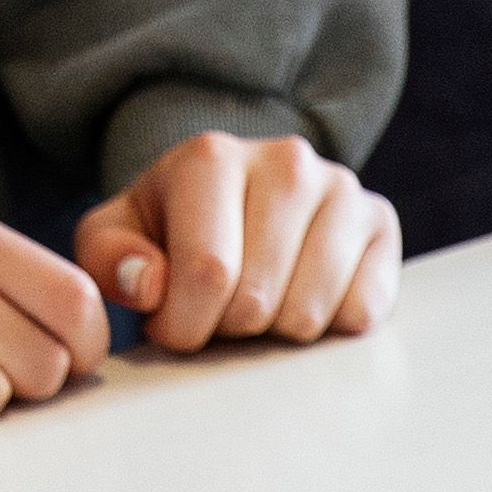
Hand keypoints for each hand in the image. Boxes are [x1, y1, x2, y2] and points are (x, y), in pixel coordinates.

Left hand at [74, 130, 401, 354]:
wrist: (239, 204)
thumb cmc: (173, 230)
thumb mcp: (117, 239)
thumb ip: (109, 259)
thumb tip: (151, 283)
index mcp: (213, 157)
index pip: (207, 274)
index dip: (185, 327)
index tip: (174, 327)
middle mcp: (287, 160)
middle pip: (258, 300)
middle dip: (230, 330)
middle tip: (220, 311)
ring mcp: (342, 189)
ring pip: (310, 314)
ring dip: (278, 334)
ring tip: (260, 303)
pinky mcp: (382, 224)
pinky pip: (361, 313)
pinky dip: (330, 328)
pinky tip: (304, 298)